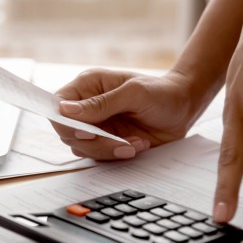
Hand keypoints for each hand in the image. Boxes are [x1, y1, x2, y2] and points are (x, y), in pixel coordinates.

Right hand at [53, 68, 201, 159]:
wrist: (184, 108)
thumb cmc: (161, 92)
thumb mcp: (133, 93)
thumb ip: (101, 103)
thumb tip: (66, 110)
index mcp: (88, 86)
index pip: (58, 105)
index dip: (64, 122)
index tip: (85, 133)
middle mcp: (88, 107)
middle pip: (67, 132)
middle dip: (94, 142)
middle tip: (118, 142)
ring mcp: (97, 126)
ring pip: (83, 148)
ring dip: (109, 150)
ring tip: (136, 142)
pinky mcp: (108, 142)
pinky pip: (101, 156)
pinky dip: (119, 155)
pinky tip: (139, 145)